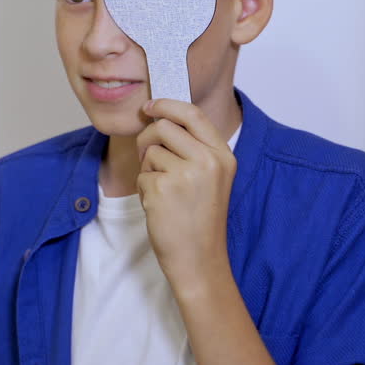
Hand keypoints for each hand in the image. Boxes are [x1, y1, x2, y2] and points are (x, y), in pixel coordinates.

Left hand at [136, 99, 236, 291]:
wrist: (200, 259)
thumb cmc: (201, 220)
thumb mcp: (211, 178)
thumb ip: (194, 148)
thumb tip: (160, 117)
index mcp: (223, 155)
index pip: (193, 114)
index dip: (167, 105)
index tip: (150, 106)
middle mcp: (208, 161)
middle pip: (164, 127)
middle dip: (147, 139)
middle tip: (146, 157)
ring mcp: (186, 175)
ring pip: (150, 152)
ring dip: (148, 171)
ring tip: (165, 194)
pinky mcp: (163, 190)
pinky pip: (142, 175)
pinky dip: (145, 190)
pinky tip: (160, 207)